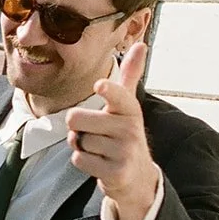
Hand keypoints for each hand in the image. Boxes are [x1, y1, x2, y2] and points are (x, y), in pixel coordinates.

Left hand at [66, 41, 158, 219]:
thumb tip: (141, 44)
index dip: (107, 91)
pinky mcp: (116, 172)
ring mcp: (124, 151)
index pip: (118, 95)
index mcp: (130, 108)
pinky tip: (98, 162)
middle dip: (77, 127)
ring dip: (80, 145)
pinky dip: (82, 161)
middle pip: (76, 118)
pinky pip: (79, 159)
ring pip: (77, 140)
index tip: (100, 85)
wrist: (137, 175)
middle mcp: (130, 128)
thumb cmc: (123, 133)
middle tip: (94, 132)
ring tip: (98, 148)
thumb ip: (130, 75)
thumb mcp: (128, 105)